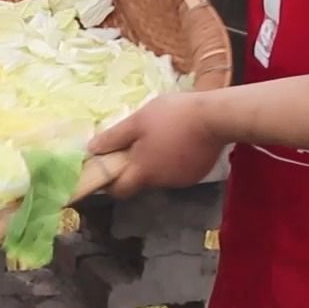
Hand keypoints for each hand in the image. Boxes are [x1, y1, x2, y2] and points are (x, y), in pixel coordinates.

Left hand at [87, 93, 225, 196]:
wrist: (216, 117)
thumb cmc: (172, 116)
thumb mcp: (138, 121)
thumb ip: (114, 137)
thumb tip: (92, 150)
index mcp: (143, 172)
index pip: (119, 191)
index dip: (110, 182)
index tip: (108, 167)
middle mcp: (161, 183)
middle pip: (140, 181)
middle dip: (135, 167)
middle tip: (136, 143)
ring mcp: (182, 180)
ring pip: (160, 176)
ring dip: (157, 162)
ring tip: (162, 137)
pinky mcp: (198, 174)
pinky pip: (179, 171)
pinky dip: (175, 161)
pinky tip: (180, 141)